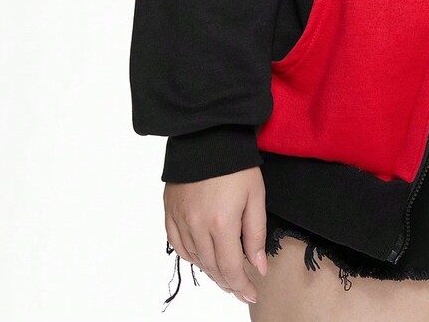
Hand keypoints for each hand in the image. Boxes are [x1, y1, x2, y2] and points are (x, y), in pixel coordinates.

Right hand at [164, 166, 268, 304]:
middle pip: (212, 267)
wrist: (208, 135)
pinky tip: (202, 257)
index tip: (251, 293)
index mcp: (221, 224)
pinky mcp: (170, 211)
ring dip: (210, 270)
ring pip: (195, 259)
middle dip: (228, 282)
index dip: (242, 285)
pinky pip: (178, 244)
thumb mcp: (256, 196)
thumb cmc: (236, 164)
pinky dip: (191, 255)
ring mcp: (180, 219)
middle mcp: (197, 226)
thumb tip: (259, 266)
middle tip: (240, 288)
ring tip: (225, 274)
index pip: (231, 268)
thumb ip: (256, 235)